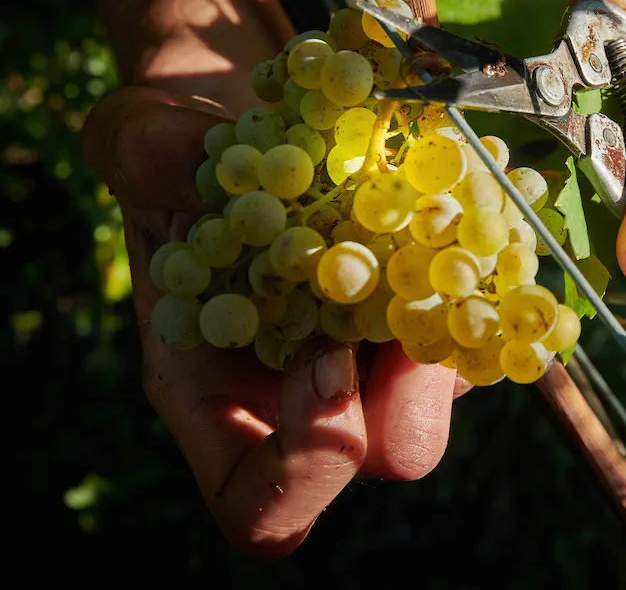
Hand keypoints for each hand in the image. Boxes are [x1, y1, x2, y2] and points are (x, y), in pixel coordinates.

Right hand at [82, 86, 460, 557]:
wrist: (256, 117)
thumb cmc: (184, 147)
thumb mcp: (139, 137)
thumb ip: (141, 152)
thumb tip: (196, 174)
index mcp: (221, 392)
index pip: (263, 507)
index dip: (305, 469)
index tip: (323, 363)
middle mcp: (310, 390)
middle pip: (386, 452)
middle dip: (414, 397)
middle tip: (413, 299)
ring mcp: (383, 348)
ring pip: (452, 382)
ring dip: (459, 311)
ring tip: (440, 211)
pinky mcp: (435, 299)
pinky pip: (483, 314)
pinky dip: (485, 264)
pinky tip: (467, 191)